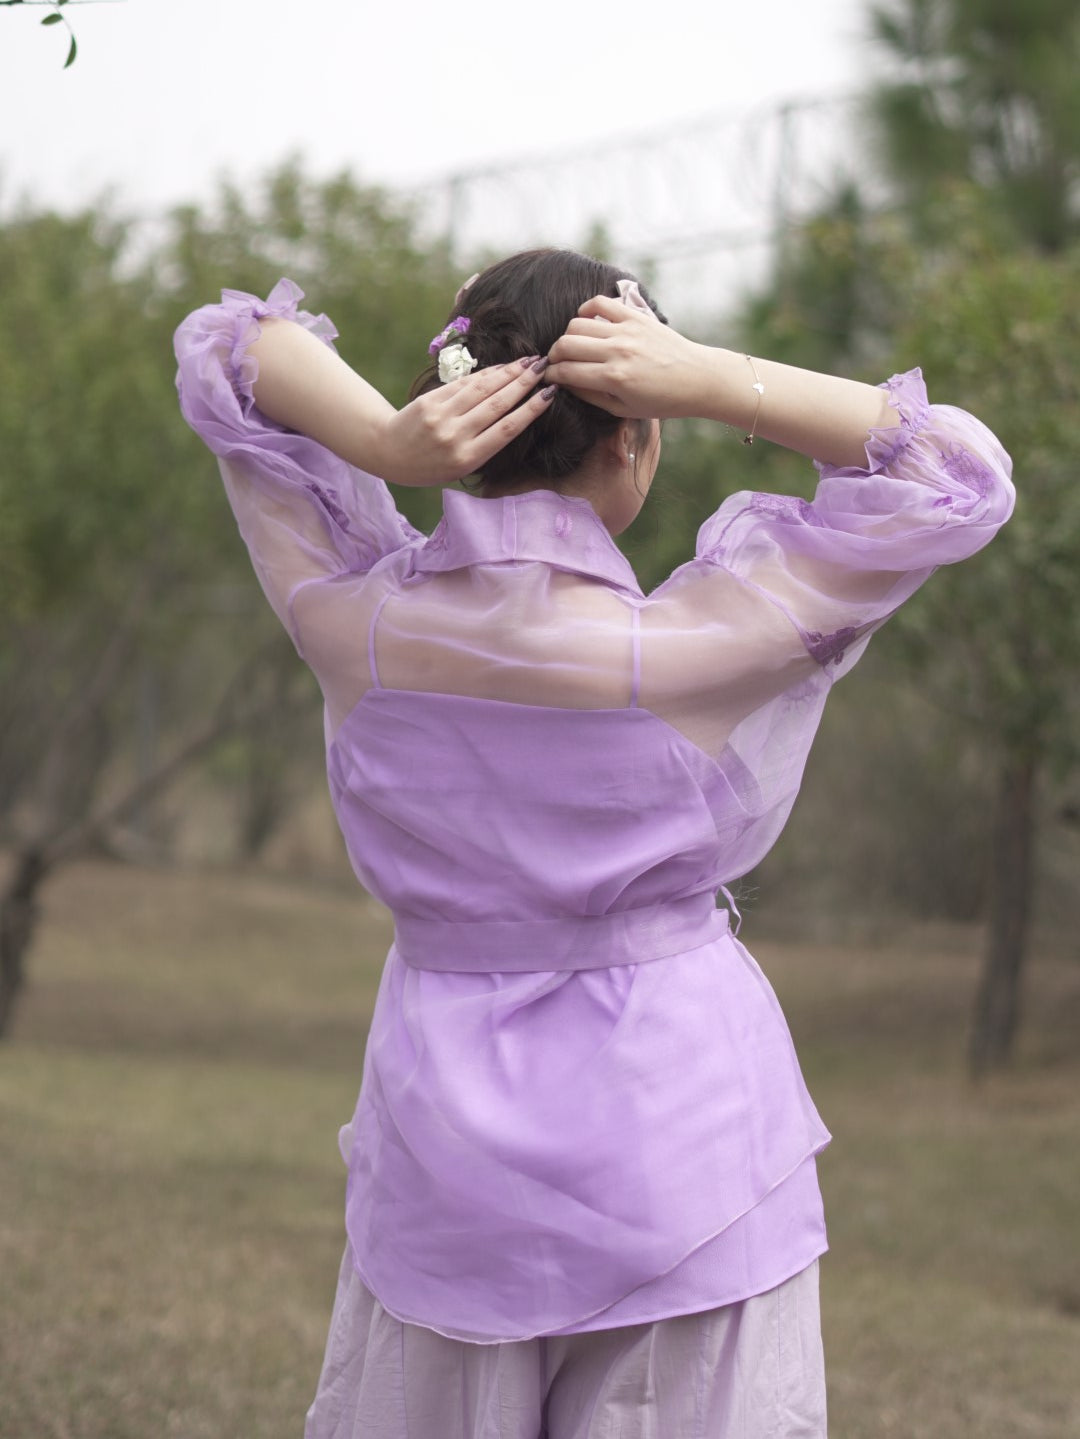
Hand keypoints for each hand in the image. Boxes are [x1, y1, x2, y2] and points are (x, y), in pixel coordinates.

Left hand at [375, 358, 553, 485]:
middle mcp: (456, 437)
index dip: (530, 409)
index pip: (507, 429)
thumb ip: (483, 444)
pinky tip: (502, 367)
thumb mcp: (459, 467)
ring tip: (529, 362)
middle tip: (545, 367)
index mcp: (467, 459)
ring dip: (509, 373)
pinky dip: (485, 375)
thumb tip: (513, 412)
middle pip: (497, 404)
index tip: (549, 394)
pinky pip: (464, 385)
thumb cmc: (430, 465)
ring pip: (482, 390)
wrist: (388, 452)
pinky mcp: (430, 401)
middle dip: (524, 383)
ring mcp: (442, 417)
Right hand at [546, 296, 705, 419]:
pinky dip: (586, 310)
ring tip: (573, 346)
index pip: (567, 372)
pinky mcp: (636, 317)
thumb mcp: (624, 409)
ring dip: (568, 336)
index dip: (551, 376)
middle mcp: (618, 351)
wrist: (698, 378)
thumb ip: (591, 396)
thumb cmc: (663, 400)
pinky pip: (600, 303)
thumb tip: (565, 384)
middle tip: (556, 362)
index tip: (548, 378)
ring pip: (577, 324)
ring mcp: (627, 331)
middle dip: (554, 355)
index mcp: (614, 378)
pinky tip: (586, 322)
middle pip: (566, 345)